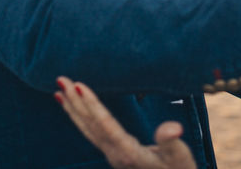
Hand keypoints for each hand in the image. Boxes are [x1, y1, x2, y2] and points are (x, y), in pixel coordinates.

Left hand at [55, 77, 197, 168]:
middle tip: (60, 79)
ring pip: (88, 130)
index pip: (105, 125)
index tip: (78, 85)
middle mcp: (115, 155)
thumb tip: (171, 128)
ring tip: (59, 91)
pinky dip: (80, 119)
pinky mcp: (114, 154)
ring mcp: (113, 156)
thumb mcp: (181, 160)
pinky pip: (92, 133)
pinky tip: (74, 109)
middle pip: (90, 126)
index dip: (91, 104)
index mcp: (129, 154)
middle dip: (75, 102)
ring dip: (73, 109)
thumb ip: (172, 143)